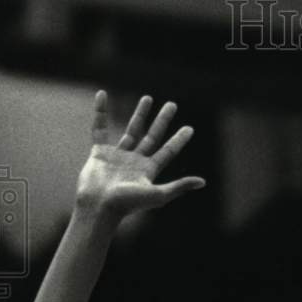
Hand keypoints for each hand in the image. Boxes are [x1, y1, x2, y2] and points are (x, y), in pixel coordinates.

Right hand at [76, 91, 204, 217]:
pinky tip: (102, 95)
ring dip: (140, 114)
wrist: (98, 206)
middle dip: (162, 121)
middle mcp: (135, 162)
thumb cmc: (128, 203)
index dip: (179, 140)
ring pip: (131, 130)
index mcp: (149, 170)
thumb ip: (179, 186)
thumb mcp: (158, 194)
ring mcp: (118, 156)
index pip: (168, 151)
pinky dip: (100, 112)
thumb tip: (203, 182)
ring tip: (148, 98)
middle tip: (172, 105)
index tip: (190, 128)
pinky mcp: (99, 152)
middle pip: (152, 136)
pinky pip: (99, 128)